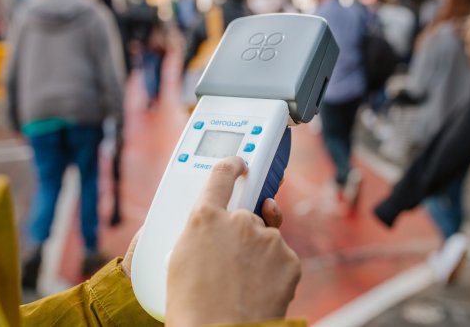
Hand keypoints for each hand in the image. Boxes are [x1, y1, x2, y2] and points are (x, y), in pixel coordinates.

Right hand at [165, 157, 300, 326]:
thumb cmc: (193, 306)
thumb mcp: (180, 258)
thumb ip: (199, 231)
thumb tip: (210, 228)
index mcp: (205, 217)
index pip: (221, 175)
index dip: (232, 165)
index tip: (240, 162)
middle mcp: (239, 220)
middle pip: (247, 216)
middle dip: (242, 234)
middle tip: (230, 263)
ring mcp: (267, 239)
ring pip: (266, 240)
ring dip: (258, 255)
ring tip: (241, 284)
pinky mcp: (289, 259)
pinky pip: (282, 259)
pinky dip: (274, 272)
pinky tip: (258, 290)